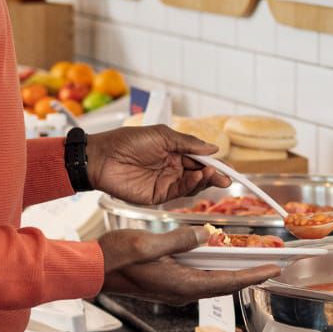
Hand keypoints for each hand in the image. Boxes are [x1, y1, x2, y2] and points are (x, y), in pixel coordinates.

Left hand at [86, 124, 227, 205]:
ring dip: (204, 180)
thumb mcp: (162, 135)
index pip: (199, 159)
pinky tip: (197, 178)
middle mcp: (172, 168)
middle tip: (227, 178)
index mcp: (173, 151)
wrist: (103, 157)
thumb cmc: (128, 141)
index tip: (229, 168)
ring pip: (192, 185)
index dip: (215, 164)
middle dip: (214, 176)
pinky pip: (179, 192)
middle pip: (199, 174)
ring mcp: (165, 182)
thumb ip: (188, 143)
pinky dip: (191, 186)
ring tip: (210, 174)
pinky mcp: (158, 195)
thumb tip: (213, 148)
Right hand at [96, 228, 279, 306]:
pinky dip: (215, 270)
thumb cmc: (114, 258)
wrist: (92, 270)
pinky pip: (199, 278)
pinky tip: (218, 258)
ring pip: (212, 282)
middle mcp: (181, 291)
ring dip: (233, 272)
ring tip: (252, 262)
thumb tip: (204, 235)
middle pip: (224, 284)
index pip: (226, 281)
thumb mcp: (148, 243)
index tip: (273, 270)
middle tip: (271, 265)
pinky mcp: (168, 283)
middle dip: (249, 275)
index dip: (252, 275)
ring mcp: (174, 289)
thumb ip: (179, 240)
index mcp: (180, 283)